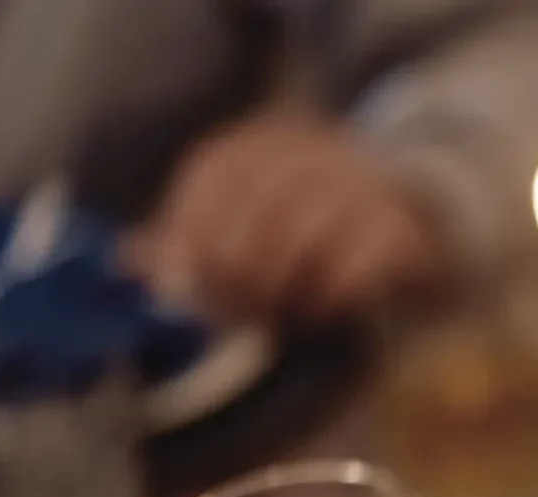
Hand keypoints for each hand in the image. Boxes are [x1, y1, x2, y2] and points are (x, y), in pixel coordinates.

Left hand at [129, 112, 443, 322]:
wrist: (410, 232)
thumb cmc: (310, 237)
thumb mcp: (247, 227)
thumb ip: (190, 243)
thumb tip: (128, 260)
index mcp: (263, 139)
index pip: (214, 173)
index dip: (191, 232)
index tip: (185, 286)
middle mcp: (311, 148)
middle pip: (259, 203)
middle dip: (238, 268)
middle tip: (234, 313)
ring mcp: (360, 182)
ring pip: (308, 229)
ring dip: (285, 283)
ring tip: (280, 317)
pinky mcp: (399, 227)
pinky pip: (359, 260)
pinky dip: (332, 292)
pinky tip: (321, 314)